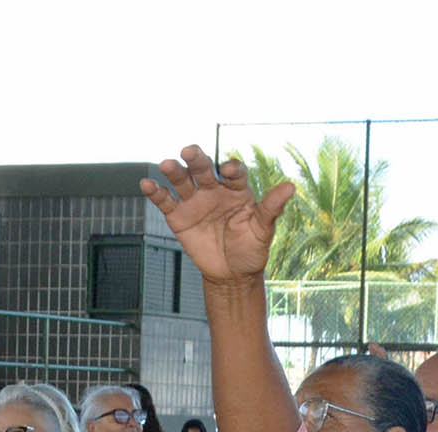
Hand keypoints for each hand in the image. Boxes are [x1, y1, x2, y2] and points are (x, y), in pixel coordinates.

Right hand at [140, 145, 291, 283]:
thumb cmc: (252, 249)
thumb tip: (291, 186)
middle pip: (204, 169)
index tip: (227, 170)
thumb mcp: (264, 230)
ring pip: (182, 180)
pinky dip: (155, 192)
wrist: (232, 274)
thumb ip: (272, 208)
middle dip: (197, 159)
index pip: (233, 172)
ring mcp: (195, 201)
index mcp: (237, 189)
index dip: (230, 169)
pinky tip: (146, 184)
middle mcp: (214, 190)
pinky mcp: (178, 216)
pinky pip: (165, 200)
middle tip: (189, 151)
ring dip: (174, 171)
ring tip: (167, 164)